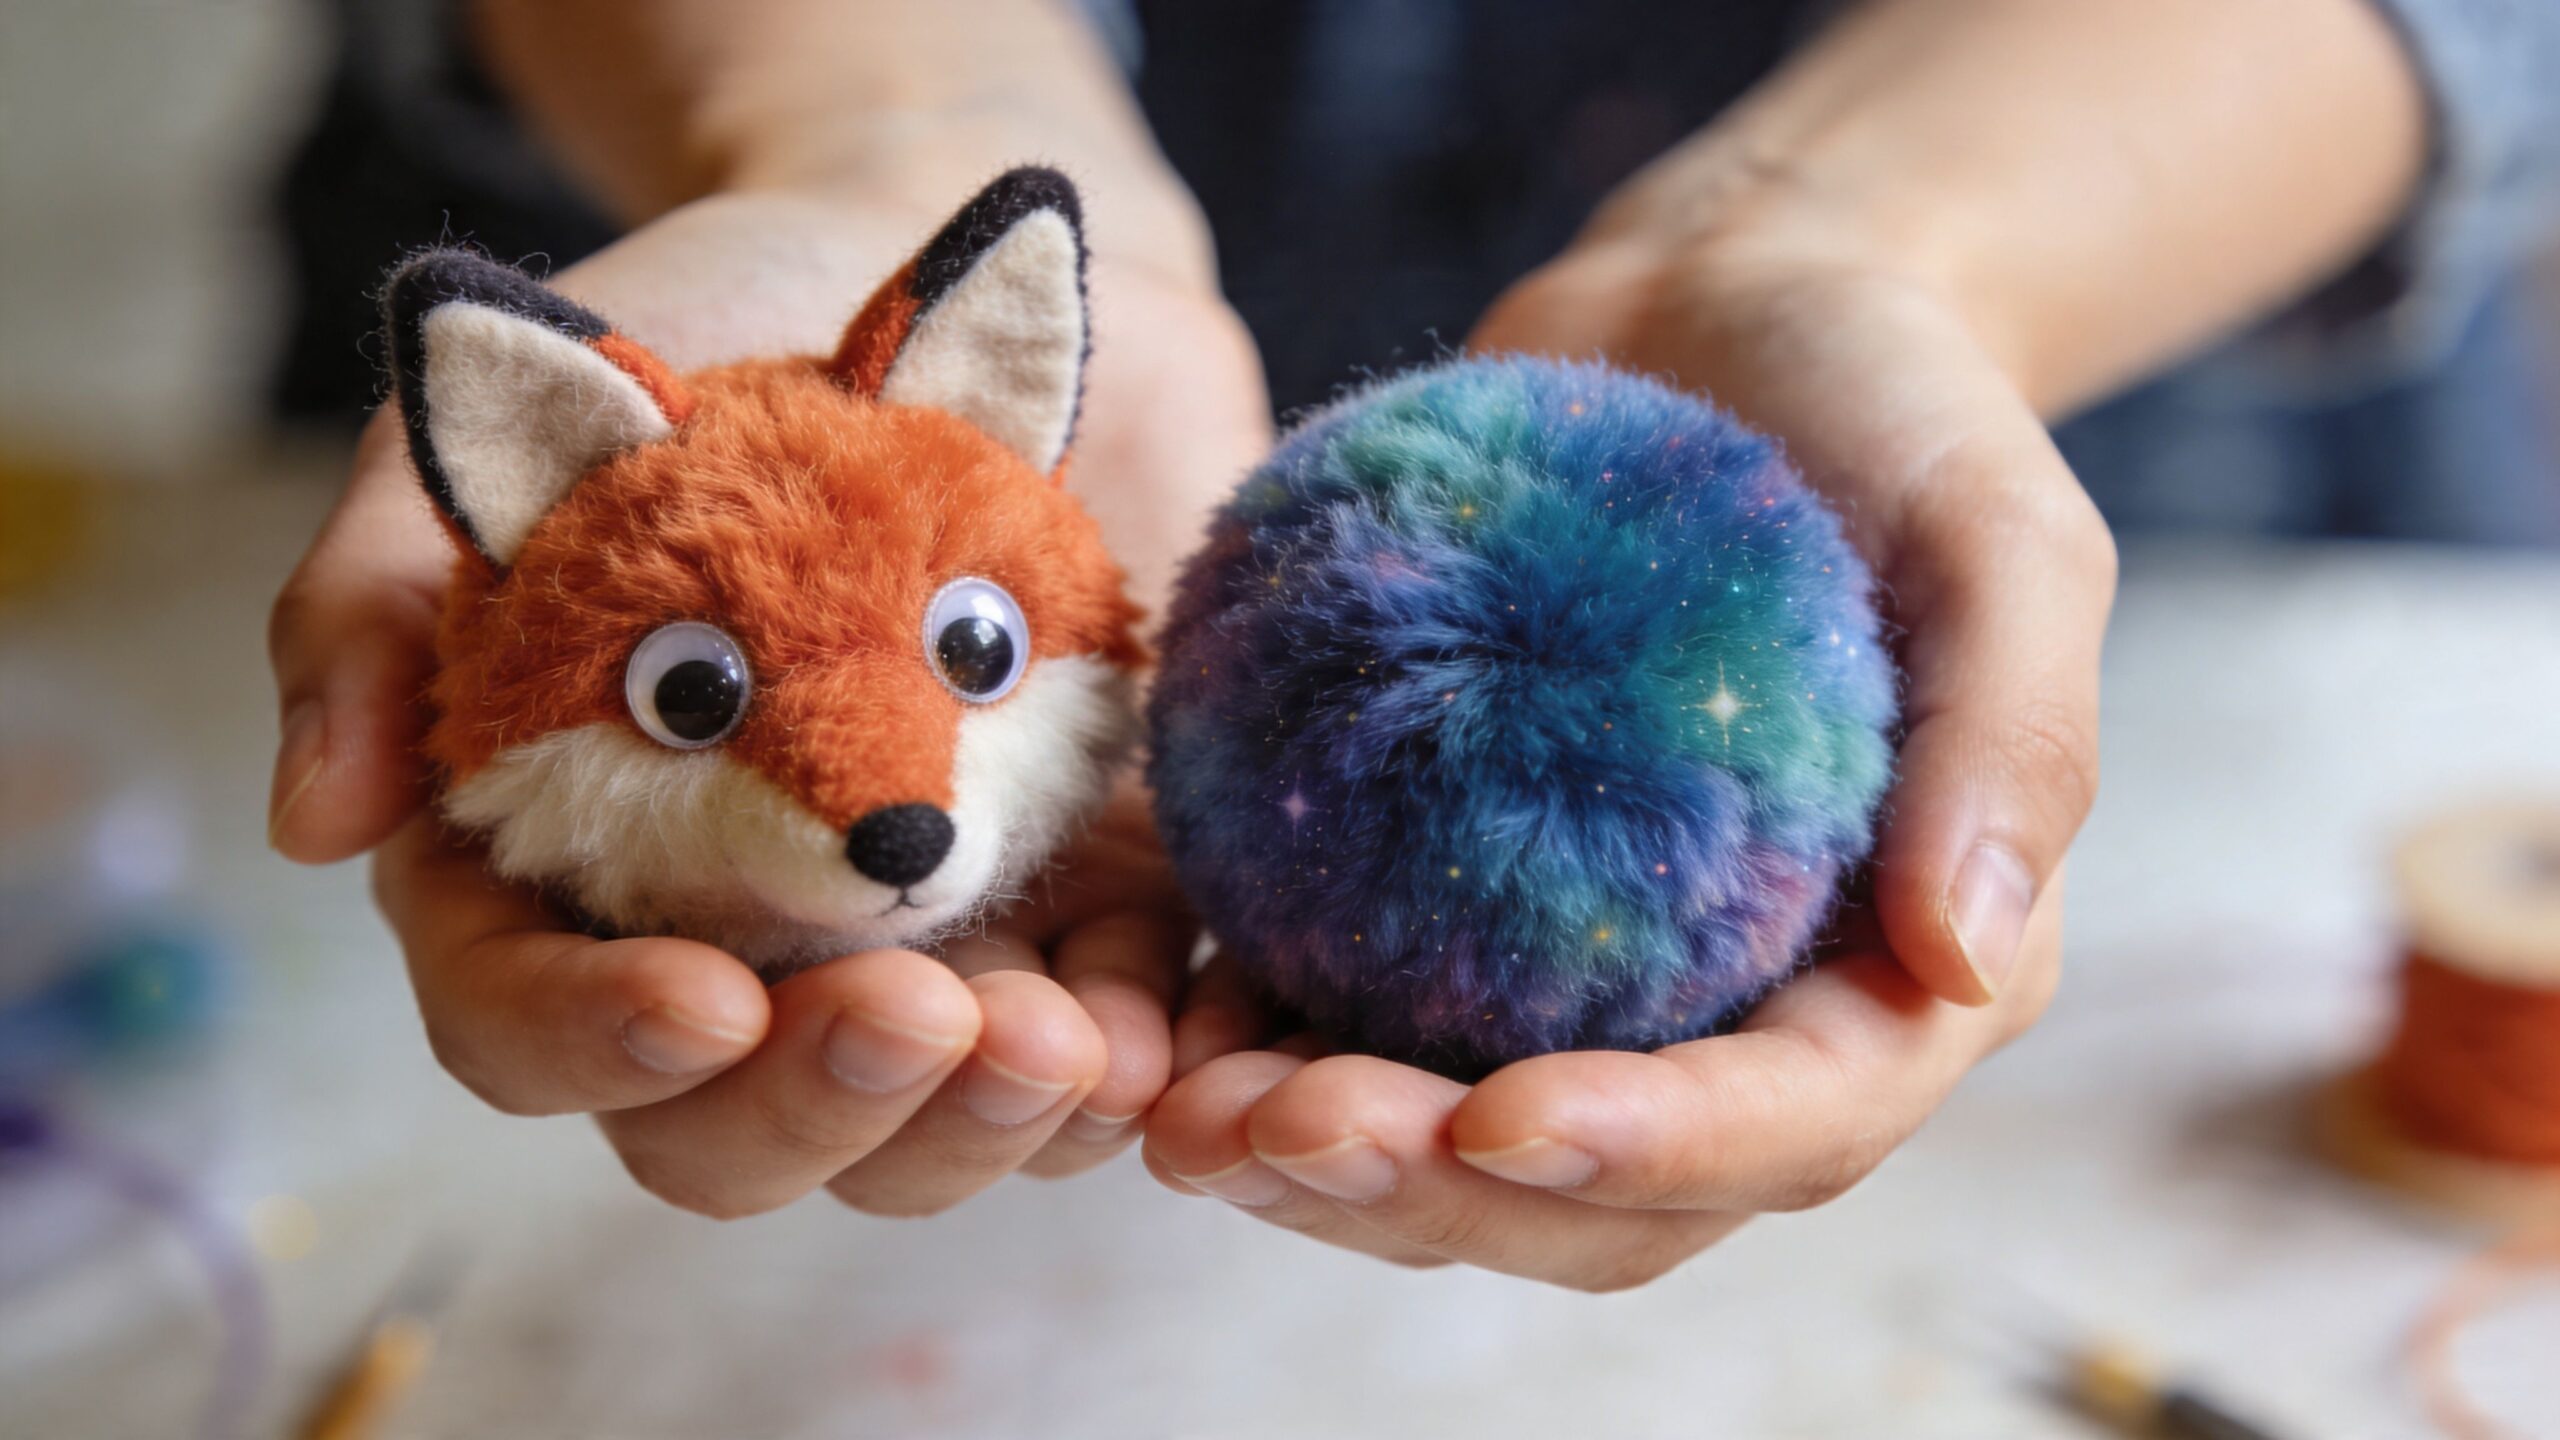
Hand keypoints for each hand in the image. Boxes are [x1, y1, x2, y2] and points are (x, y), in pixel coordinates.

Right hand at [269, 187, 1270, 1215]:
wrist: (942, 256)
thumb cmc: (704, 326)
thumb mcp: (521, 427)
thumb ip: (382, 602)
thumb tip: (313, 826)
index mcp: (554, 851)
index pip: (525, 1020)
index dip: (597, 1046)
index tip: (704, 1004)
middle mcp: (725, 931)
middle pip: (730, 1130)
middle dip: (821, 1106)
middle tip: (918, 1013)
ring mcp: (906, 936)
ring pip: (917, 1131)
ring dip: (986, 1123)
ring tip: (1071, 1043)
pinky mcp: (1067, 899)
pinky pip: (1096, 1053)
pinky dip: (1130, 1073)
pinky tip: (1163, 1039)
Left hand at [1141, 220, 2109, 1285]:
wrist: (1731, 311)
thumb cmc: (1895, 406)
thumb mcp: (2001, 533)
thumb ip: (2011, 744)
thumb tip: (1964, 956)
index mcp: (1900, 974)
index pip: (1791, 1120)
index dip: (1651, 1150)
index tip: (1500, 1119)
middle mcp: (1750, 1008)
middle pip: (1607, 1190)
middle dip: (1440, 1197)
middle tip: (1279, 1137)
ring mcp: (1596, 966)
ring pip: (1463, 1142)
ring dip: (1326, 1164)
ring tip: (1185, 1121)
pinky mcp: (1464, 896)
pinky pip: (1362, 1011)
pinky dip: (1263, 1040)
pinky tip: (1161, 1026)